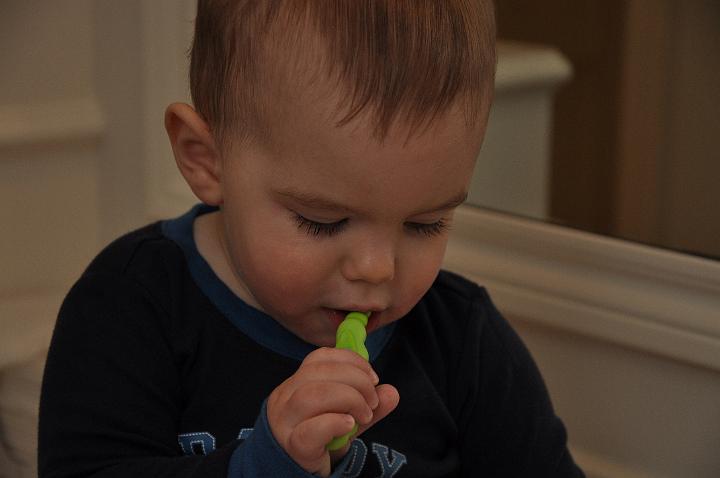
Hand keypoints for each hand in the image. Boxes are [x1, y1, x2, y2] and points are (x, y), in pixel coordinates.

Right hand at [266, 347, 399, 476]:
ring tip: (364, 415)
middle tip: (372, 401)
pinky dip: (335, 422)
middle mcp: (283, 399)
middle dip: (356, 381)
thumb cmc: (323, 441)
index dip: (351, 361)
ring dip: (349, 399)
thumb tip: (391, 392)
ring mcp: (284, 423)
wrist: (302, 473)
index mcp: (295, 384)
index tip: (373, 377)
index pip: (319, 358)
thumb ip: (368, 404)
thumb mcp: (348, 417)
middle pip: (317, 373)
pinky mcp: (292, 447)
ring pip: (311, 395)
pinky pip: (311, 430)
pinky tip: (349, 425)